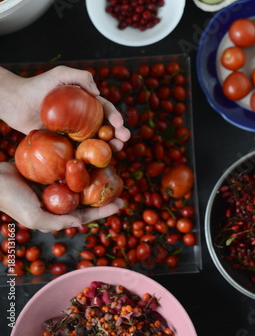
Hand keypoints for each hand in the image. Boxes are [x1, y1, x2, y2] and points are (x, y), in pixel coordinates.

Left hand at [0, 65, 130, 149]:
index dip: (115, 117)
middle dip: (118, 134)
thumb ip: (81, 77)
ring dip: (109, 148)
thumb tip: (98, 93)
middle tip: (124, 139)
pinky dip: (88, 159)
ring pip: (95, 143)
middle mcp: (82, 120)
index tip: (119, 123)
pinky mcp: (62, 145)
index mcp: (86, 104)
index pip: (105, 110)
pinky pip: (77, 153)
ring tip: (116, 150)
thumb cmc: (38, 86)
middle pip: (105, 128)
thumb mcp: (61, 74)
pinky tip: (95, 162)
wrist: (16, 102)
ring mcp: (73, 134)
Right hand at [0, 162, 123, 232]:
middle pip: (87, 194)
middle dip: (104, 191)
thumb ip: (57, 222)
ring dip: (95, 173)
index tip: (121, 203)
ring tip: (112, 167)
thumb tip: (81, 223)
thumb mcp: (34, 217)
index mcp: (57, 212)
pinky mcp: (51, 166)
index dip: (103, 211)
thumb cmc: (11, 200)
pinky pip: (70, 163)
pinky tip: (94, 153)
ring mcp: (55, 181)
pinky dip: (82, 161)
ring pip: (81, 178)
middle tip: (122, 183)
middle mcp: (59, 197)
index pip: (85, 213)